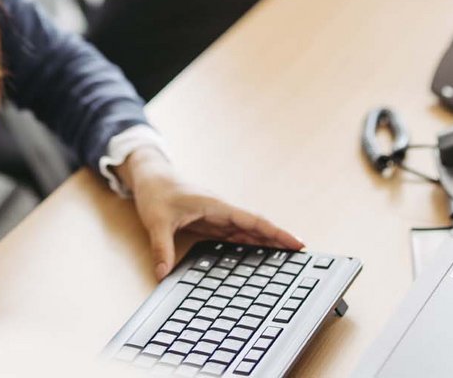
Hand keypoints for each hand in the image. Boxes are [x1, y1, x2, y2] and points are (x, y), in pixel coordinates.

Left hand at [117, 149, 303, 279]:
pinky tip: (257, 254)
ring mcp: (217, 216)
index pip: (253, 221)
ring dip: (265, 242)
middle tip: (301, 255)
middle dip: (278, 240)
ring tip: (285, 258)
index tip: (297, 242)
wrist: (151, 177)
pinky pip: (235, 234)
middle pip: (256, 227)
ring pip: (247, 231)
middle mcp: (222, 211)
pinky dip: (249, 243)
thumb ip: (161, 248)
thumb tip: (162, 273)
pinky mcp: (211, 222)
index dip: (276, 233)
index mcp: (216, 206)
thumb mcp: (157, 221)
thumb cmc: (156, 193)